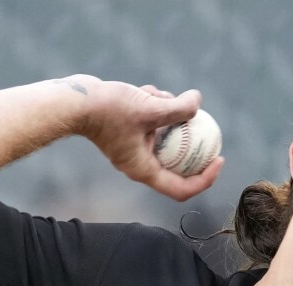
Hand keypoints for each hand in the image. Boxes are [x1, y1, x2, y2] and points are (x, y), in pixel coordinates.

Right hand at [67, 75, 223, 200]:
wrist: (73, 102)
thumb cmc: (108, 109)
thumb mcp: (150, 107)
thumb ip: (178, 108)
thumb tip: (198, 101)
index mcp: (144, 170)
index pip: (182, 189)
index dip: (205, 178)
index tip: (219, 159)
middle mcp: (138, 164)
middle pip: (176, 162)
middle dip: (190, 141)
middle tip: (207, 126)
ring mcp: (131, 148)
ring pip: (163, 136)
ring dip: (168, 114)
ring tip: (161, 95)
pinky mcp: (126, 132)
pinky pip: (149, 123)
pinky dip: (153, 106)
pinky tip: (147, 90)